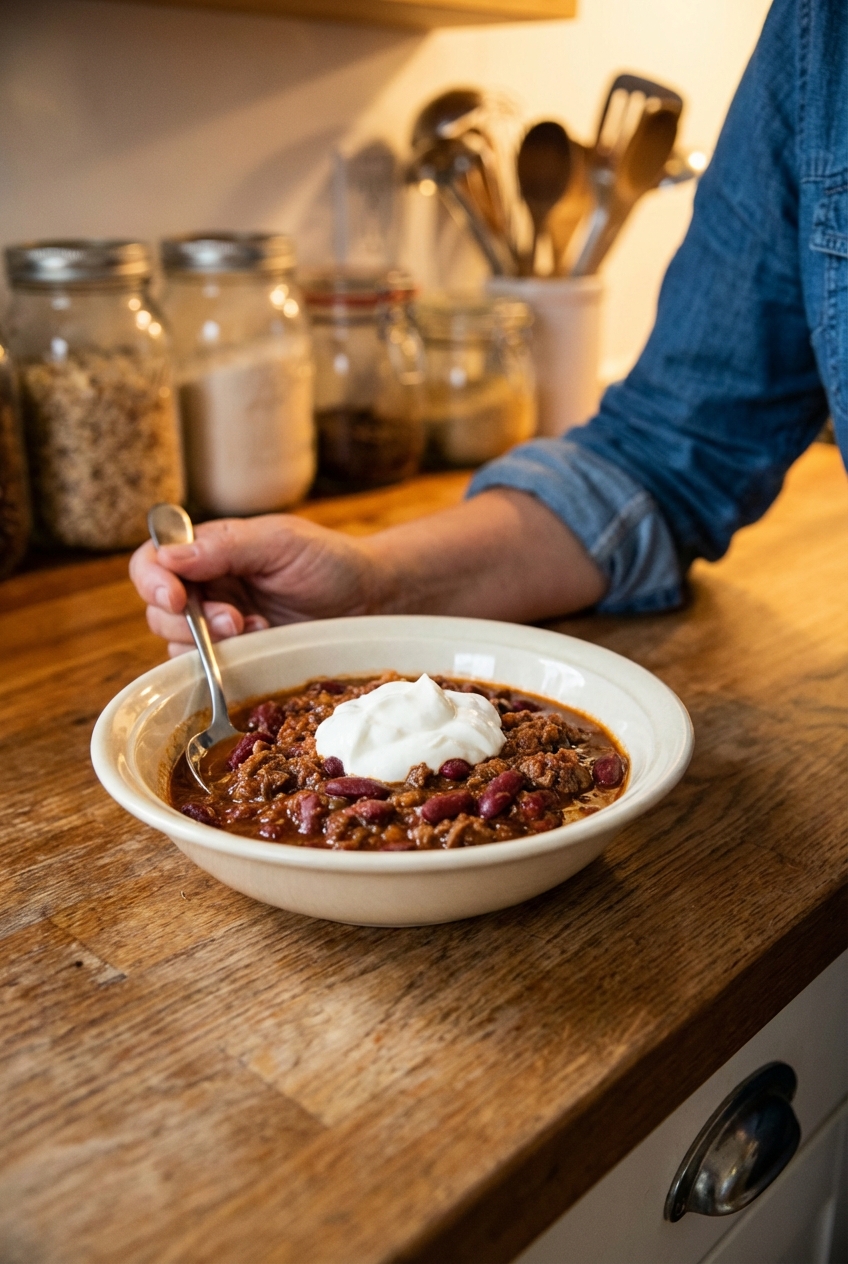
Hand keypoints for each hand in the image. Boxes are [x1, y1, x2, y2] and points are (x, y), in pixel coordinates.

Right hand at [129, 514, 380, 656]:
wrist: (370, 600)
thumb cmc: (328, 561)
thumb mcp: (280, 542)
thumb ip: (225, 546)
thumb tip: (170, 557)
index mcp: (207, 551)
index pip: (152, 562)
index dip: (152, 580)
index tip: (176, 597)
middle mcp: (205, 588)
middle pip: (157, 609)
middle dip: (189, 619)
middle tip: (235, 620)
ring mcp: (218, 626)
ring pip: (176, 643)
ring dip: (208, 643)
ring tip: (256, 629)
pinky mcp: (237, 658)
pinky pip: (204, 669)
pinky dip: (223, 664)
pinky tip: (260, 646)